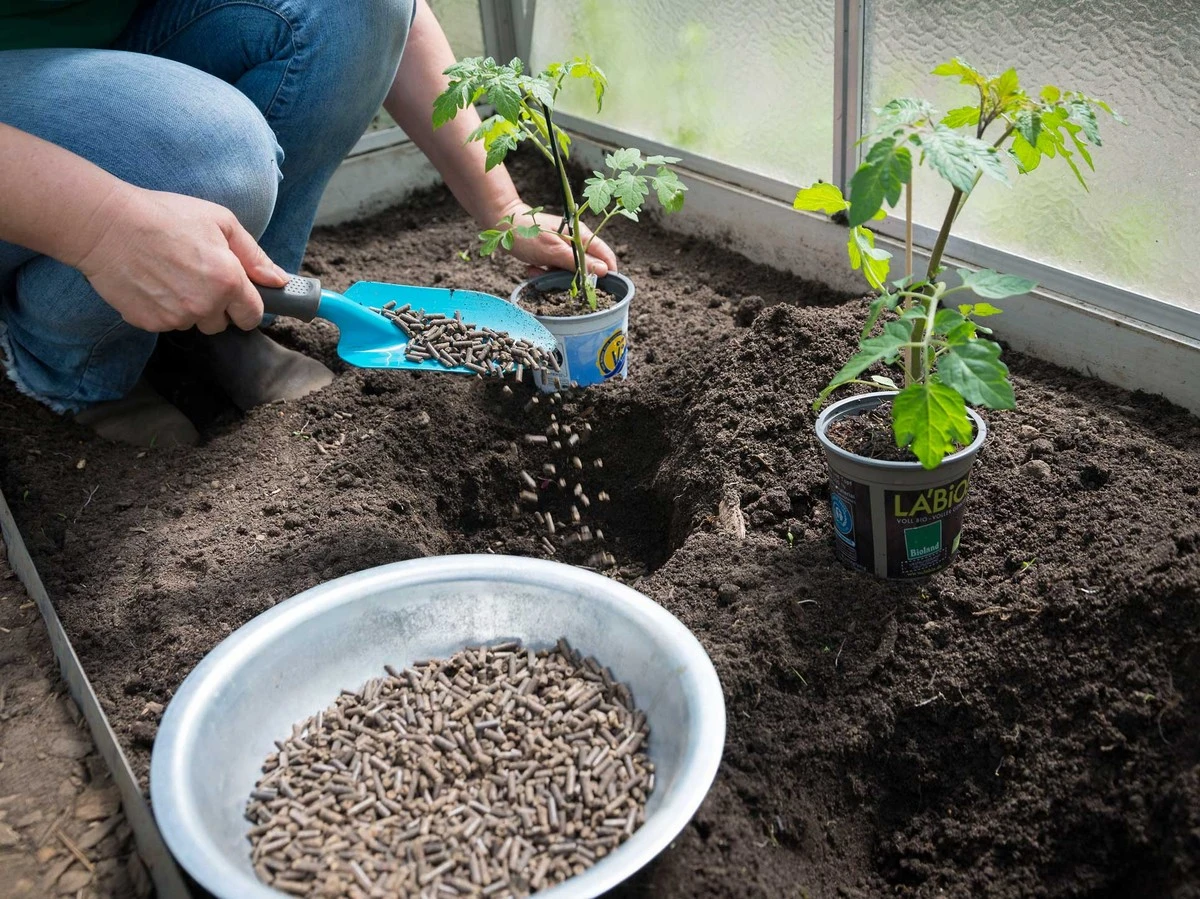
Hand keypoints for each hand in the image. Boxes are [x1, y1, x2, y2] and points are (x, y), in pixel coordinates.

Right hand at [75, 184, 286, 333]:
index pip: (253, 316)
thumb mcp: (220, 222)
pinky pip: (166, 323)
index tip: (240, 296)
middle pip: (222, 324)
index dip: (248, 306)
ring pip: (193, 322)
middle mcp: (205, 306)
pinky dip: (163, 308)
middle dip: (217, 306)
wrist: (106, 225)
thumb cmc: (164, 216)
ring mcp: (175, 317)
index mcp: (228, 282)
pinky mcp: (148, 323)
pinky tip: (152, 281)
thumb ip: (254, 255)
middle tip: (198, 275)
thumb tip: (278, 280)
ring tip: (170, 274)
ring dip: (188, 307)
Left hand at [494, 201, 618, 279]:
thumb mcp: (553, 251)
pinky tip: (532, 269)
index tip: (603, 290)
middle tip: (557, 280)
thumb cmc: (526, 233)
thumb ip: (578, 261)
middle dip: (573, 278)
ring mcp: (563, 248)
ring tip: (539, 271)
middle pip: (587, 266)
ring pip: (568, 271)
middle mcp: (575, 241)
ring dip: (554, 276)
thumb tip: (603, 271)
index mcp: (581, 235)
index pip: (606, 256)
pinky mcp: (551, 254)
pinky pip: (554, 270)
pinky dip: (543, 273)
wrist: (501, 224)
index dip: (608, 273)